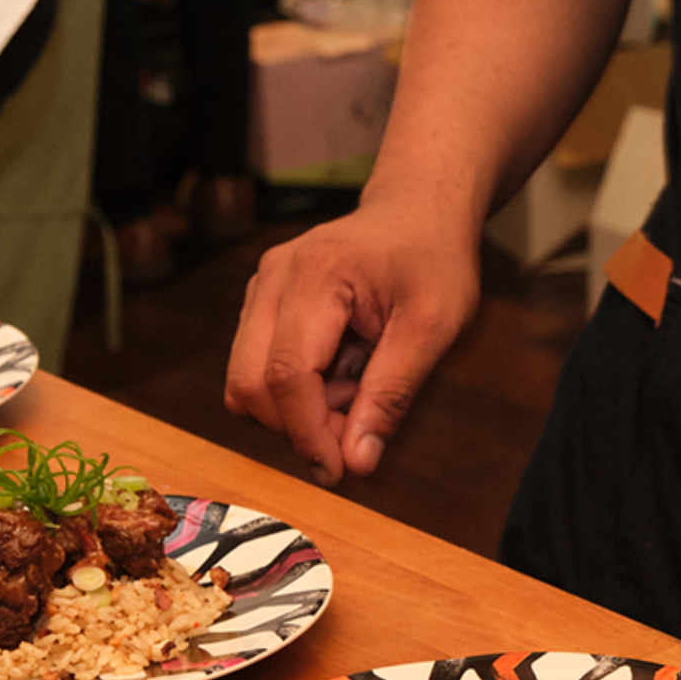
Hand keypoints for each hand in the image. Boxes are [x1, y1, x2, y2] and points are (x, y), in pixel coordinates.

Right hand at [224, 198, 479, 486]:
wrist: (419, 209)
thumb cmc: (434, 259)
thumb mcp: (434, 327)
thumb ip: (392, 394)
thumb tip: (356, 464)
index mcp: (317, 275)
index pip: (286, 375)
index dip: (307, 434)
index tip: (341, 471)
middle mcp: (275, 276)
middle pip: (250, 383)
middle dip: (297, 427)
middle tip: (354, 433)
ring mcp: (261, 286)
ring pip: (246, 380)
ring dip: (294, 410)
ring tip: (354, 391)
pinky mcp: (262, 300)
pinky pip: (256, 365)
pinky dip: (293, 389)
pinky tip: (340, 374)